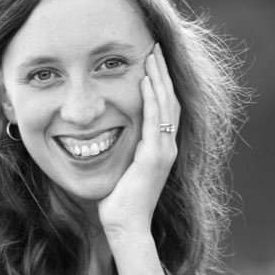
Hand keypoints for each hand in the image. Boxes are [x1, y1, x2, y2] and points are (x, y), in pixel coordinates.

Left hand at [97, 44, 179, 243]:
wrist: (126, 227)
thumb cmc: (119, 205)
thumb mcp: (122, 171)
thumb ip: (122, 153)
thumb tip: (104, 139)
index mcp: (161, 150)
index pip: (165, 109)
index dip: (162, 83)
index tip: (153, 61)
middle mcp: (168, 148)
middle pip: (170, 100)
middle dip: (163, 72)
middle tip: (155, 47)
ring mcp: (163, 152)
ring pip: (165, 105)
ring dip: (159, 77)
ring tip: (152, 54)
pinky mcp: (154, 157)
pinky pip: (154, 120)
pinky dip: (151, 98)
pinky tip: (145, 80)